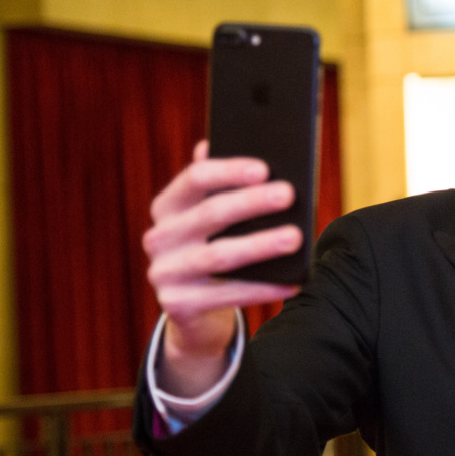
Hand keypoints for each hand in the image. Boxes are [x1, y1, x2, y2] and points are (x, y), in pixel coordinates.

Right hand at [143, 141, 301, 393]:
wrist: (193, 309)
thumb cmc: (215, 248)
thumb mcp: (214, 218)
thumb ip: (224, 187)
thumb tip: (234, 146)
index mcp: (167, 206)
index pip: (195, 179)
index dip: (229, 171)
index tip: (265, 168)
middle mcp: (158, 237)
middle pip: (210, 213)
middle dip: (251, 202)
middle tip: (289, 194)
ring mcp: (164, 272)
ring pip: (220, 256)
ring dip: (261, 245)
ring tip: (296, 238)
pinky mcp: (176, 304)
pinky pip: (227, 295)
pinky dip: (262, 289)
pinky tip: (292, 283)